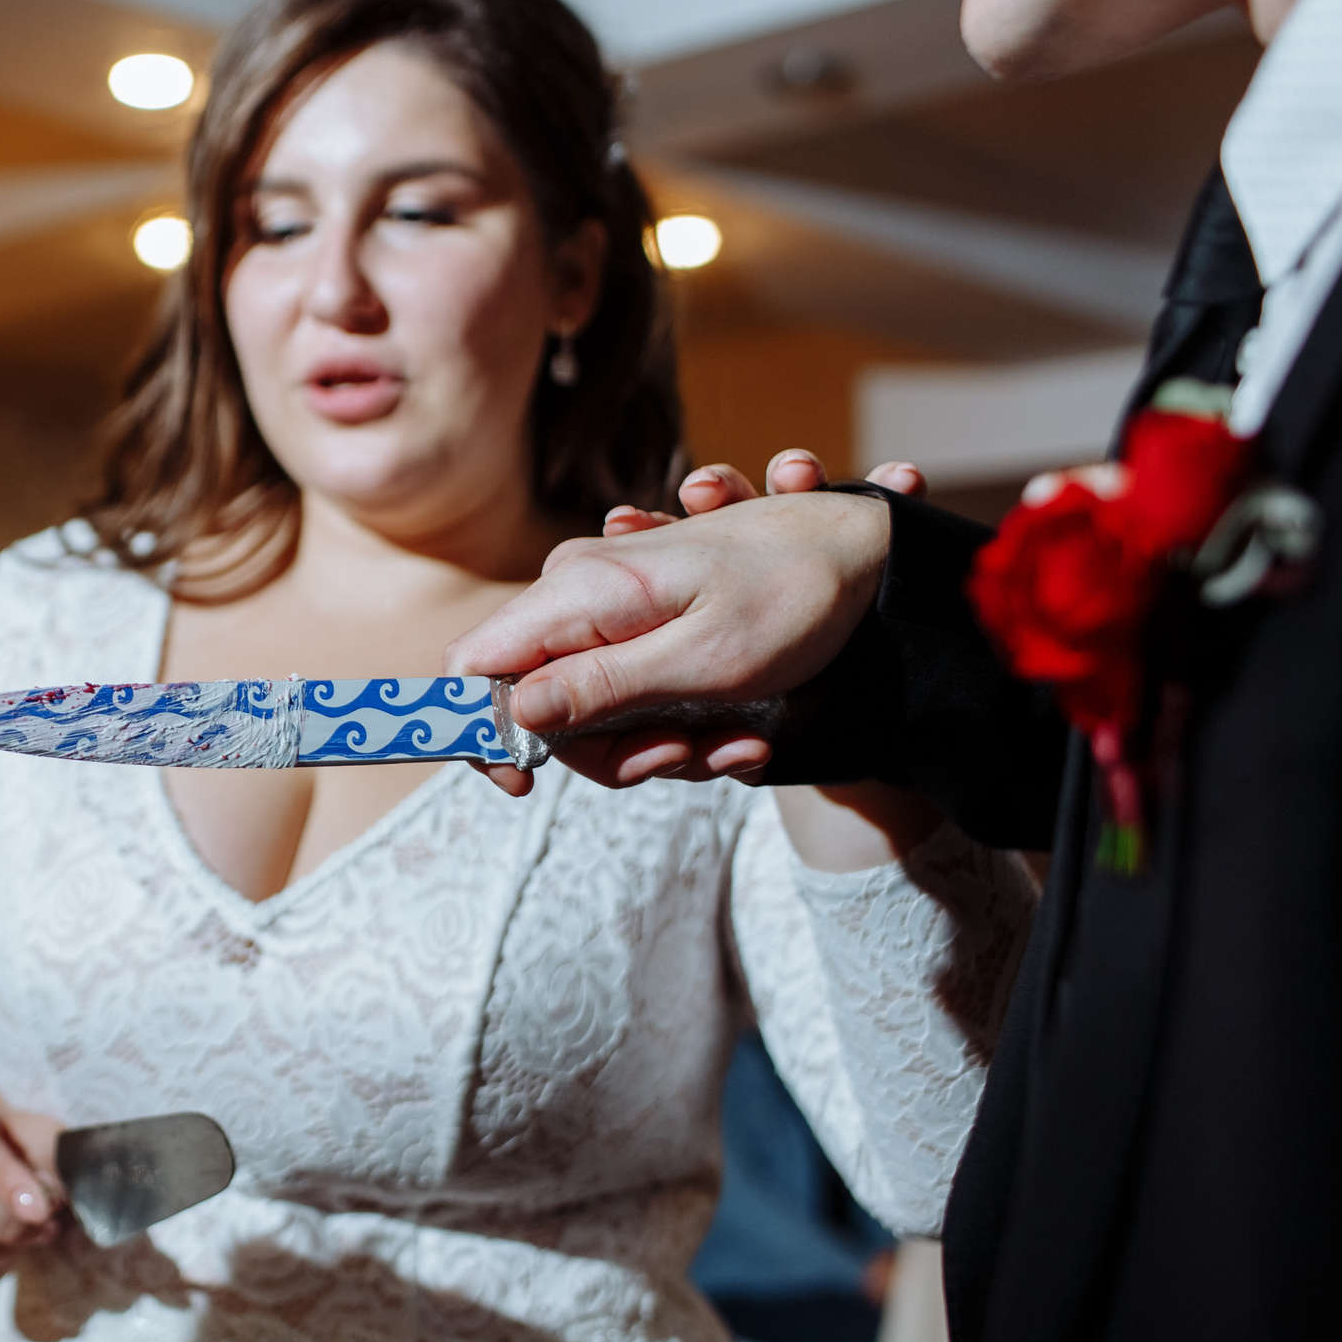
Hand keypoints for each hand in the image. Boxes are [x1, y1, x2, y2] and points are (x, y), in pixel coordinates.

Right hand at [448, 451, 923, 792]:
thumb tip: (514, 715)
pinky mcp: (642, 624)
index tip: (523, 786)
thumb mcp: (700, 662)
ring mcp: (610, 608)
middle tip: (679, 758)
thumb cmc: (796, 598)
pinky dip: (682, 725)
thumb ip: (598, 687)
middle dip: (606, 751)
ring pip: (590, 711)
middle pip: (537, 705)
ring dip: (660, 745)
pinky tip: (742, 731)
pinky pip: (631, 695)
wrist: (869, 555)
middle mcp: (579, 593)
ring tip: (737, 742)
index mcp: (579, 592)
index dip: (482, 732)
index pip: (472, 666)